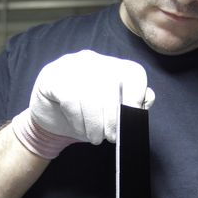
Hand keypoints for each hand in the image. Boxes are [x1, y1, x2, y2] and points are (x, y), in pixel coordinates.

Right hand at [11, 50, 154, 158]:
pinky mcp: (52, 76)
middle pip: (111, 85)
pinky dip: (78, 119)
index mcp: (112, 67)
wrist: (50, 122)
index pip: (133, 73)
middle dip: (113, 117)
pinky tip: (79, 128)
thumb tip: (147, 99)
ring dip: (94, 122)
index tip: (131, 119)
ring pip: (90, 93)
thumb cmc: (85, 118)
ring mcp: (70, 65)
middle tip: (110, 137)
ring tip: (94, 137)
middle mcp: (93, 60)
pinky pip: (70, 98)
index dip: (136, 96)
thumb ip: (132, 106)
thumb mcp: (111, 115)